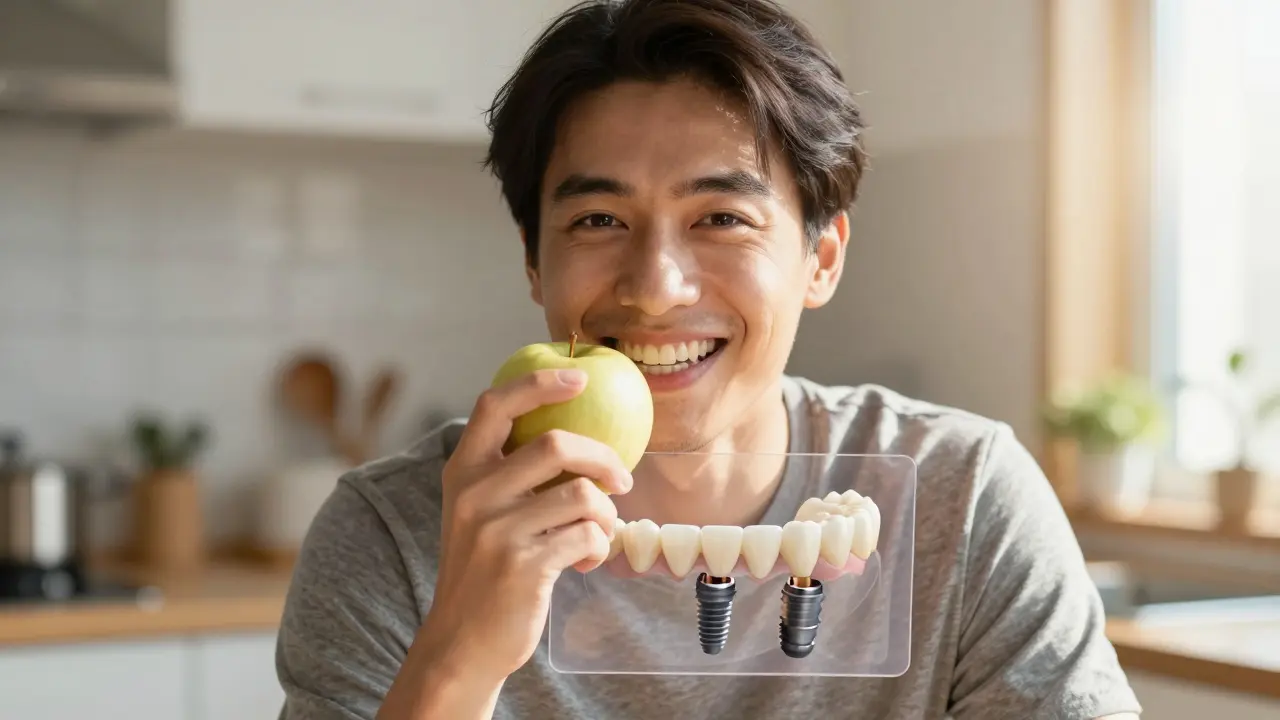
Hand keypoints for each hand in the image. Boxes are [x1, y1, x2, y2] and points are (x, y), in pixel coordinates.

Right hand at [421, 368, 632, 681]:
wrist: (462, 642)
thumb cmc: (483, 571)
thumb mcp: (478, 513)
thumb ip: (508, 475)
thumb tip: (575, 436)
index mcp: (462, 471)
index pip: (495, 404)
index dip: (539, 382)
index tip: (580, 379)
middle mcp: (474, 494)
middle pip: (556, 444)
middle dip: (603, 459)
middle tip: (623, 480)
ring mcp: (497, 530)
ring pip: (583, 495)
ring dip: (605, 516)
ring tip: (597, 534)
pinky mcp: (524, 565)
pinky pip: (589, 537)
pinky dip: (599, 549)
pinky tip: (584, 563)